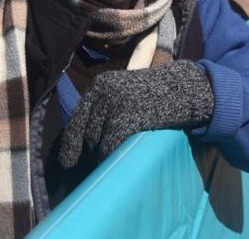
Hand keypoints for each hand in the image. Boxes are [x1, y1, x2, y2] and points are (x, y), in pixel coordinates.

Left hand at [58, 60, 214, 168]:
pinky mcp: (126, 117)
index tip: (67, 162)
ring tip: (111, 160)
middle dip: (90, 150)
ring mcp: (114, 104)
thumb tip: (84, 140)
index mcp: (99, 85)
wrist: (181, 89)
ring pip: (96, 141)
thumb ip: (104, 108)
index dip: (70, 143)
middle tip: (97, 162)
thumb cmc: (153, 95)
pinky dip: (111, 155)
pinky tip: (117, 159)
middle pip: (86, 132)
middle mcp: (103, 92)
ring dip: (102, 155)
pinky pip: (110, 145)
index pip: (77, 118)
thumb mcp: (123, 92)